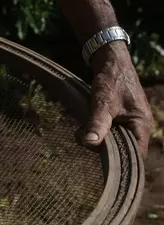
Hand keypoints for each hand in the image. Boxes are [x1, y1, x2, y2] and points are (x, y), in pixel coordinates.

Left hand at [83, 41, 152, 155]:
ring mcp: (129, 123)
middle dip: (104, 149)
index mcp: (141, 125)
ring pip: (114, 142)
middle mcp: (138, 127)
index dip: (121, 163)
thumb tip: (90, 143)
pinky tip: (87, 127)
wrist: (110, 61)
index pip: (137, 156)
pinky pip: (109, 132)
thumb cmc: (112, 80)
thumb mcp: (103, 102)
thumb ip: (97, 123)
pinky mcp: (119, 119)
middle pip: (123, 151)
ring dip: (98, 139)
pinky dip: (97, 131)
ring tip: (84, 131)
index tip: (102, 163)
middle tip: (87, 140)